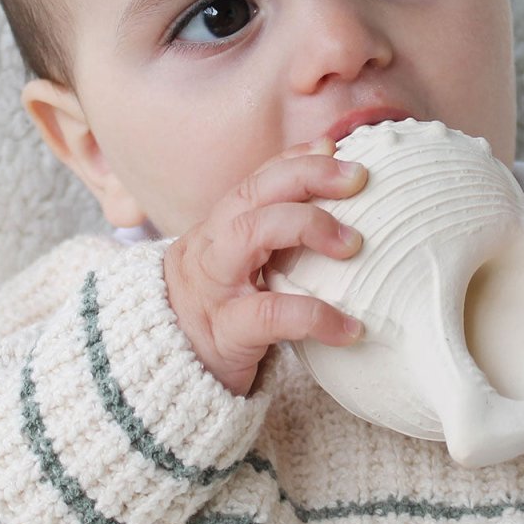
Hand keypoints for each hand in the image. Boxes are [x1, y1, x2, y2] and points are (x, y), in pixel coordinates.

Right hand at [163, 138, 367, 394]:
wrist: (165, 374)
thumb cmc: (220, 315)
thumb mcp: (242, 269)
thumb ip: (276, 237)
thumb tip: (338, 201)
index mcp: (218, 228)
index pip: (257, 179)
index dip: (295, 159)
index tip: (335, 149)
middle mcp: (211, 247)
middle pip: (254, 193)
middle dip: (307, 176)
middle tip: (358, 179)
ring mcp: (214, 287)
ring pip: (251, 233)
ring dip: (308, 226)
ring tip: (354, 244)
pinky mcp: (225, 331)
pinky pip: (273, 314)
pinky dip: (318, 316)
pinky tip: (352, 328)